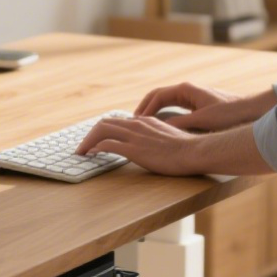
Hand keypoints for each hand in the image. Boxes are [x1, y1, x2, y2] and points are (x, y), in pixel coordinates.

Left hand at [76, 115, 203, 175]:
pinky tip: (91, 155)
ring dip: (88, 141)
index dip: (103, 130)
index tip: (96, 140)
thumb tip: (150, 144)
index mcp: (144, 121)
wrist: (194, 151)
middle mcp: (137, 124)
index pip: (117, 121)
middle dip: (90, 135)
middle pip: (104, 123)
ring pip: (101, 131)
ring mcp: (134, 136)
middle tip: (83, 146)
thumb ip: (155, 136)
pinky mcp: (134, 149)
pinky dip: (95, 148)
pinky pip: (108, 145)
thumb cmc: (186, 148)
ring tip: (81, 151)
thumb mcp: (168, 136)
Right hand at [132, 82, 245, 132]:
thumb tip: (160, 128)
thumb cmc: (229, 113)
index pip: (158, 96)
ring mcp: (192, 97)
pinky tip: (161, 126)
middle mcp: (188, 90)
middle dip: (145, 108)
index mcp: (187, 89)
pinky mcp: (197, 106)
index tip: (136, 121)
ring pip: (166, 102)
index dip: (145, 108)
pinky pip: (174, 108)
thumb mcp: (202, 120)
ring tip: (143, 125)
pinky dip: (164, 115)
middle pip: (158, 96)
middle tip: (133, 122)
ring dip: (154, 111)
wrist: (250, 111)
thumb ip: (180, 123)